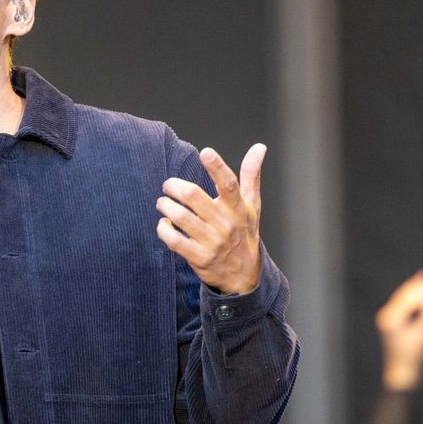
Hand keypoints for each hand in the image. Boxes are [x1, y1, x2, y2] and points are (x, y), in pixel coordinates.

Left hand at [156, 143, 265, 294]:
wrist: (243, 276)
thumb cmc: (244, 234)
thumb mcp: (252, 206)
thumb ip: (251, 175)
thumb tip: (259, 147)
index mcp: (238, 208)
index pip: (229, 184)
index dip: (217, 167)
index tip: (206, 152)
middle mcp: (226, 224)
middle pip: (194, 197)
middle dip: (174, 186)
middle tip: (168, 186)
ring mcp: (212, 242)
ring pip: (180, 217)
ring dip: (166, 206)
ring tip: (163, 203)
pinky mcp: (199, 258)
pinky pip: (174, 240)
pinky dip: (163, 229)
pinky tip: (164, 224)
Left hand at [375, 270, 422, 390]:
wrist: (402, 371)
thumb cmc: (415, 355)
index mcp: (391, 320)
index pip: (409, 299)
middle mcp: (386, 315)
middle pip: (405, 295)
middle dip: (422, 286)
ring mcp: (387, 316)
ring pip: (404, 297)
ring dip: (419, 288)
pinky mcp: (392, 318)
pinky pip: (404, 302)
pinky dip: (415, 296)